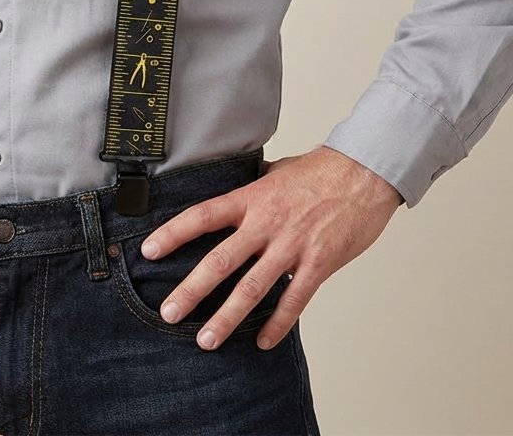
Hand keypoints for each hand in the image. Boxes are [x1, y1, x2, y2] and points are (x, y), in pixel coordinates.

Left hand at [139, 145, 403, 350]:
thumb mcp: (276, 172)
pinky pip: (293, 301)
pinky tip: (262, 341)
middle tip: (168, 312)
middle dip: (191, 290)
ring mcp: (292, 246)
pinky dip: (277, 324)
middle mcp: (266, 224)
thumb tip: (233, 196)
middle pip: (220, 260)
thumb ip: (252, 189)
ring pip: (252, 288)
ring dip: (226, 317)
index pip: (203, 216)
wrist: (364, 173)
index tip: (149, 250)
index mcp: (252, 199)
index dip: (173, 233)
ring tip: (206, 339)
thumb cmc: (321, 171)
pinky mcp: (318, 264)